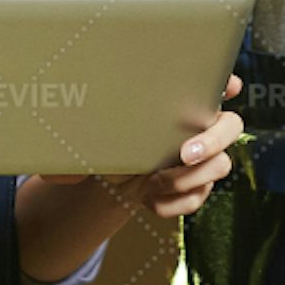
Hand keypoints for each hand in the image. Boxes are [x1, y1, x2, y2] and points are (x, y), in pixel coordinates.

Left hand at [27, 75, 245, 226]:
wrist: (109, 173)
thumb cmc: (104, 135)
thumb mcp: (87, 129)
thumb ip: (73, 132)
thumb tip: (52, 162)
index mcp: (179, 97)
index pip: (214, 81)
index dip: (225, 82)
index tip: (227, 86)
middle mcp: (200, 125)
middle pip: (232, 126)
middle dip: (213, 140)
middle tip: (184, 153)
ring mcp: (205, 157)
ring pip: (221, 166)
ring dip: (188, 179)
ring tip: (152, 184)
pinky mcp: (199, 185)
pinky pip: (200, 198)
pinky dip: (176, 204)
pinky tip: (151, 202)